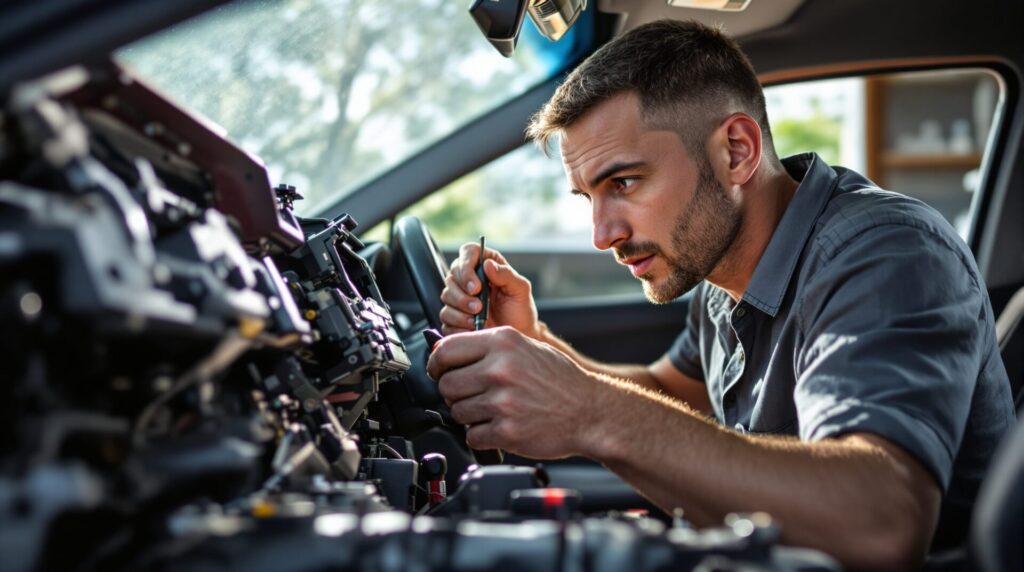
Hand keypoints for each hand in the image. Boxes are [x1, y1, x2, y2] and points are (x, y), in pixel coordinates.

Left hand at [426, 326, 596, 458]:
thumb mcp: (526, 347)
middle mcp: (501, 369)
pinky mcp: (506, 431)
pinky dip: (481, 435)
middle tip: (473, 395)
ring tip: (493, 411)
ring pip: (457, 411)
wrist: (590, 411)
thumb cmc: (559, 380)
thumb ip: (487, 347)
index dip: (437, 363)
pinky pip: (472, 435)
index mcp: (503, 342)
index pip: (446, 349)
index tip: (439, 370)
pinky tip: (500, 426)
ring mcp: (503, 402)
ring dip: (469, 415)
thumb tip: (444, 352)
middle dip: (455, 393)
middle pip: (447, 383)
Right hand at [439, 242, 540, 338]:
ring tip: (477, 320)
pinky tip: (472, 328)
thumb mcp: (520, 290)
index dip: (466, 266)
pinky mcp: (454, 316)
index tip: (476, 286)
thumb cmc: (520, 310)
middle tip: (479, 307)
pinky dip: (457, 325)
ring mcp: (460, 297)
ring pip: (446, 296)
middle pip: (452, 276)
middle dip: (463, 295)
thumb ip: (506, 275)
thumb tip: (488, 264)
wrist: (518, 335)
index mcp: (485, 265)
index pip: (468, 252)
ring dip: (460, 310)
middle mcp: (470, 278)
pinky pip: (445, 317)